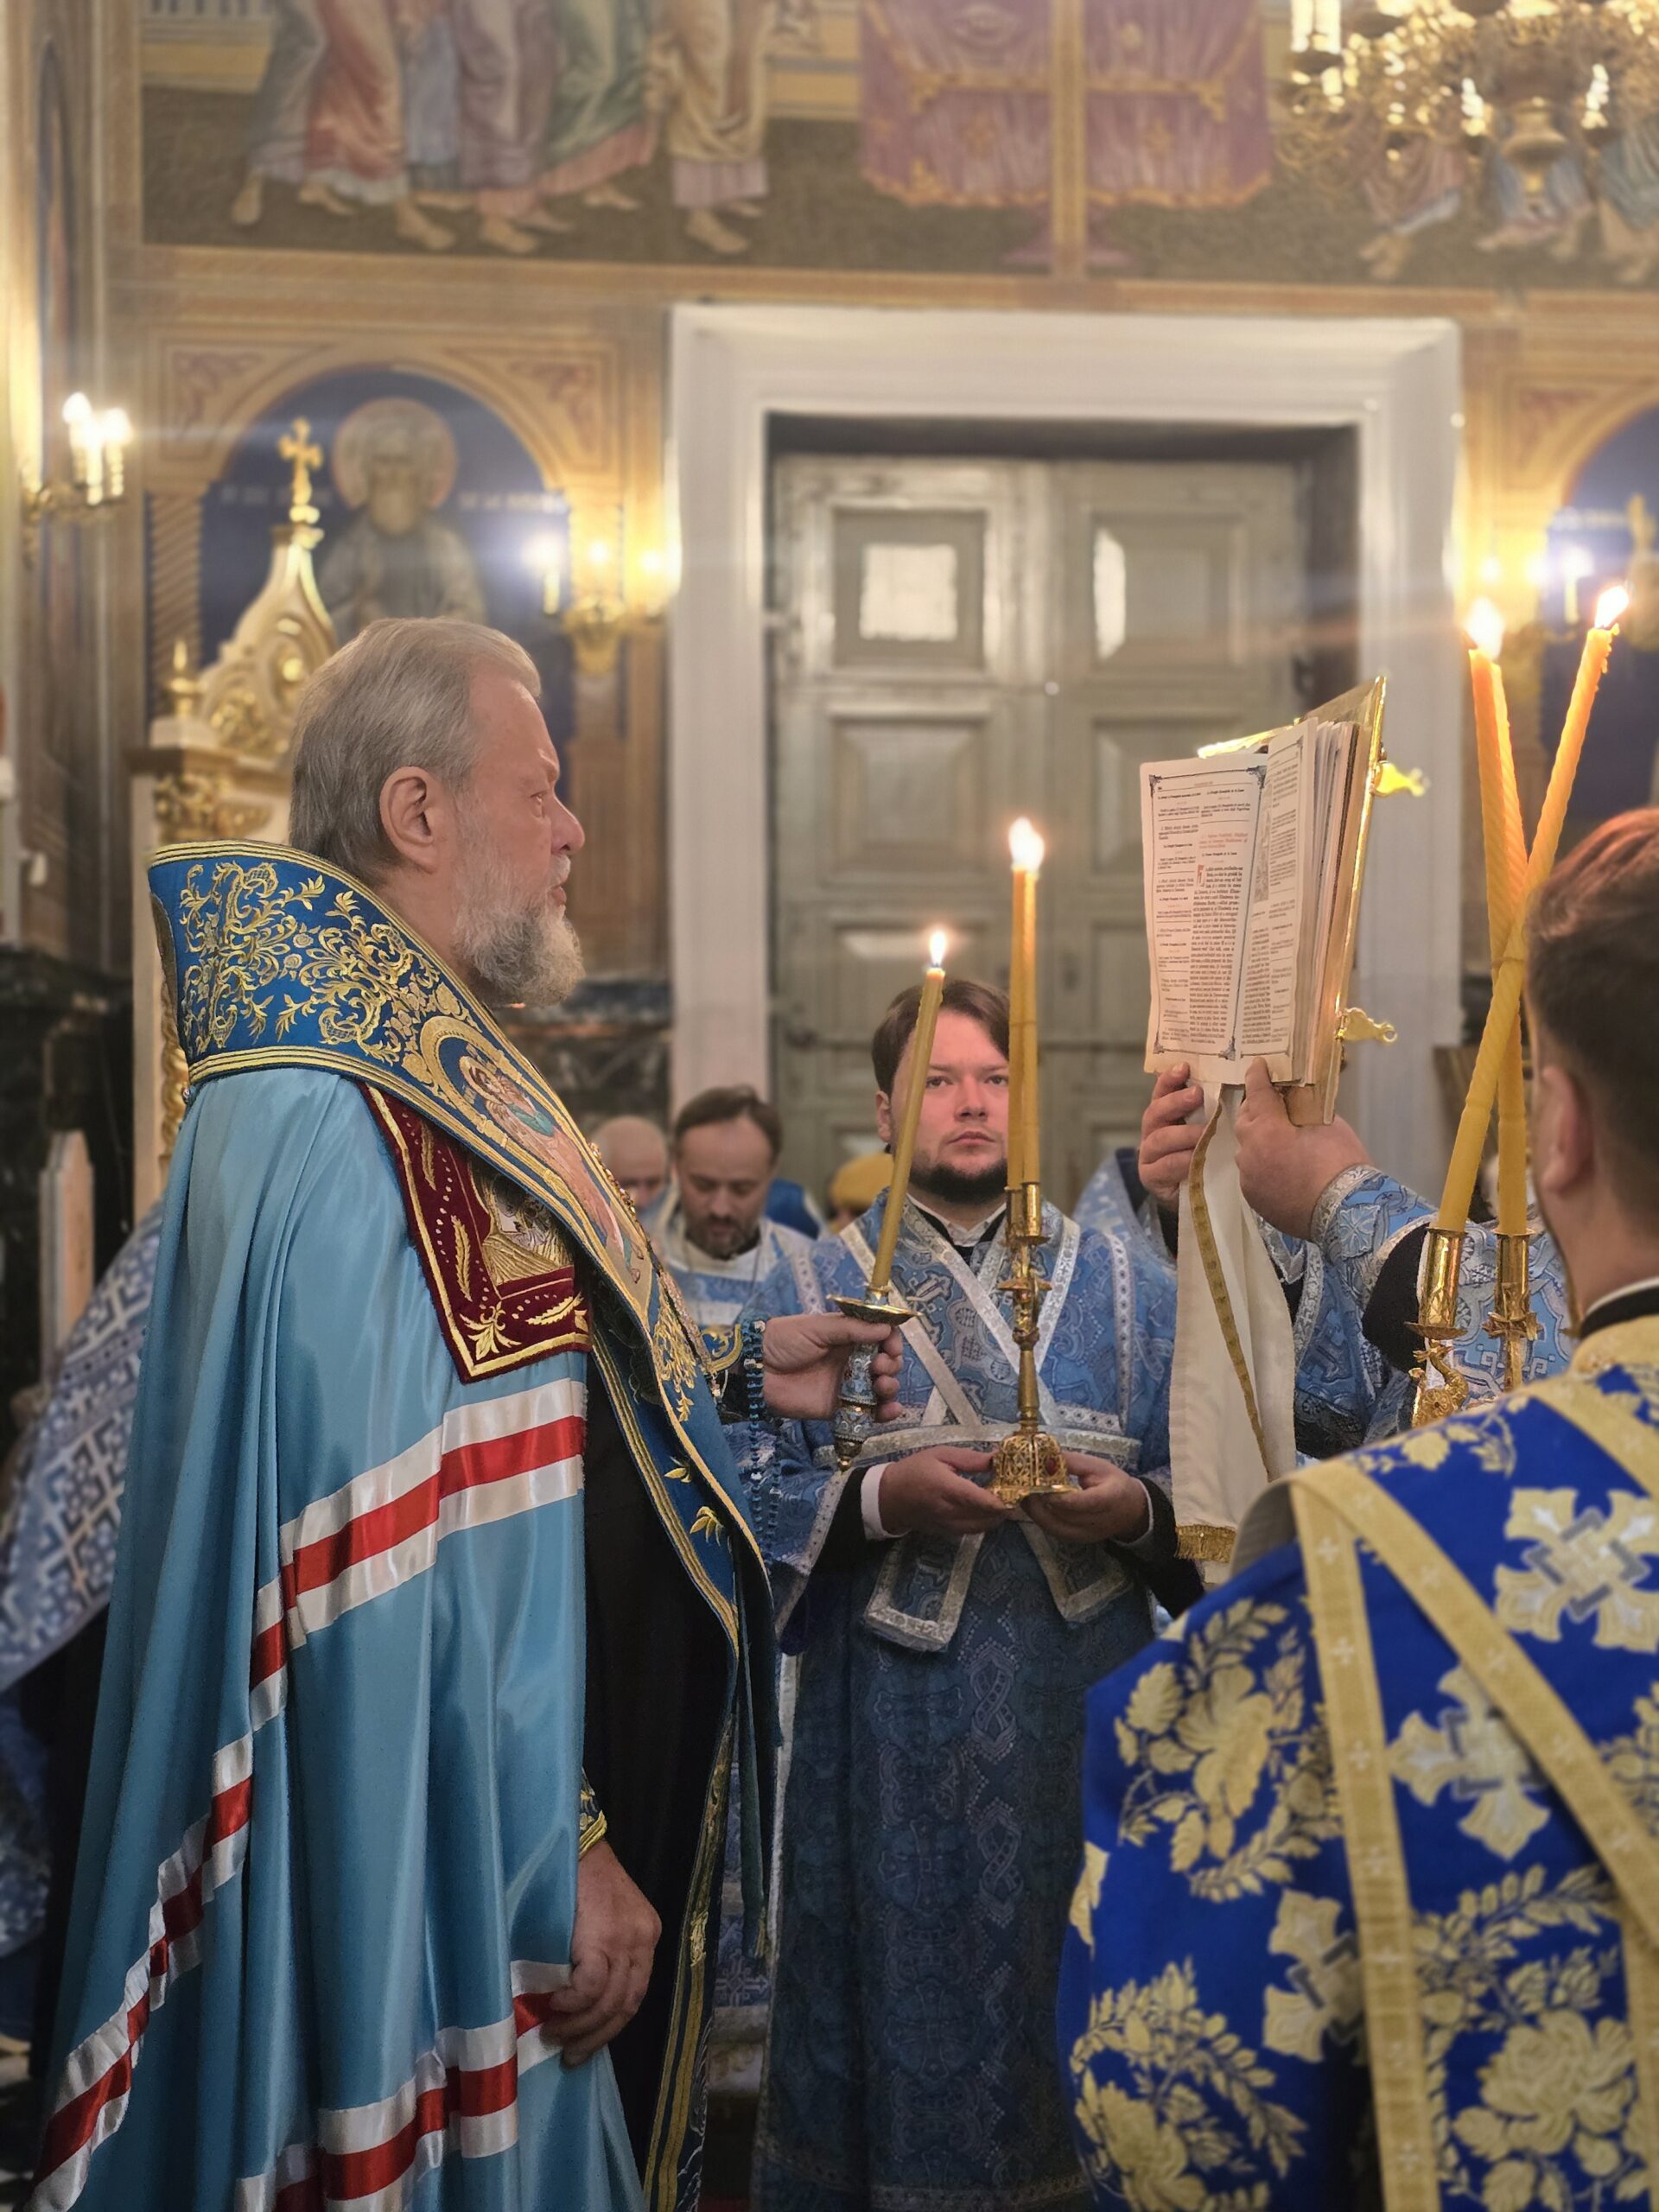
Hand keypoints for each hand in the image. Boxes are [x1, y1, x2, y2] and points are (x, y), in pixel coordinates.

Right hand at [541, 1840, 659, 2065]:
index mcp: (647, 1935)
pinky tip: (554, 2008)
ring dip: (580, 2027)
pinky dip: (572, 2004)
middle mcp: (644, 1939)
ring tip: (553, 2035)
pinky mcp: (605, 1937)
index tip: (586, 2044)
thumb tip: (580, 2004)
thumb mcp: (600, 1918)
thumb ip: (599, 1954)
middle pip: (627, 2005)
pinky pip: (591, 1987)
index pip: (635, 1994)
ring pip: (609, 2002)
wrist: (571, 1841)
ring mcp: (627, 1939)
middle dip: (597, 2036)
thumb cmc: (576, 1879)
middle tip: (570, 2054)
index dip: (610, 2026)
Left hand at [760, 1313, 903, 1421]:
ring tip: (881, 1384)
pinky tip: (891, 1410)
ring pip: (881, 1388)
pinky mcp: (839, 1408)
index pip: (881, 1338)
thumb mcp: (817, 1327)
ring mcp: (847, 1385)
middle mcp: (852, 1361)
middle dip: (891, 1364)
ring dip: (890, 1386)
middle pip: (886, 1363)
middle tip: (879, 1365)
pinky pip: (867, 1412)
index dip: (891, 1341)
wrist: (756, 1370)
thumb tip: (886, 1328)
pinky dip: (885, 1413)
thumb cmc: (783, 1340)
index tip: (891, 1345)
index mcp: (848, 1337)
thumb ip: (852, 1329)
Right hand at [877, 1447, 1012, 1536]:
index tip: (1018, 1490)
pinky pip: (974, 1530)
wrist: (888, 1498)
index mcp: (947, 1488)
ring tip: (1002, 1499)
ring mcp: (949, 1526)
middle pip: (987, 1516)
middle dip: (1005, 1506)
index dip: (1002, 1499)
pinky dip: (985, 1522)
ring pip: (984, 1526)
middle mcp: (949, 1511)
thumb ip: (970, 1459)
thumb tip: (998, 1458)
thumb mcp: (940, 1455)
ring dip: (997, 1516)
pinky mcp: (948, 1533)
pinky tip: (987, 1509)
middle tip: (1015, 1491)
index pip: (981, 1500)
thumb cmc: (914, 1470)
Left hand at [1024, 1455, 1151, 1543]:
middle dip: (1040, 1503)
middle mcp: (1098, 1522)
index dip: (1063, 1498)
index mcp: (1110, 1499)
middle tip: (1023, 1487)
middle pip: (1066, 1517)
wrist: (1131, 1510)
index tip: (1042, 1487)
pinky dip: (1040, 1518)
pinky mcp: (1077, 1540)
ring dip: (1036, 1512)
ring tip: (1022, 1494)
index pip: (1086, 1502)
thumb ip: (1072, 1463)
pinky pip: (1054, 1531)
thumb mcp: (1098, 1466)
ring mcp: (1087, 1535)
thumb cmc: (1114, 1483)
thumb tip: (1045, 1457)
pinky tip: (1031, 1505)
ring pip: (1056, 1527)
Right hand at [1139, 1065, 1203, 1205]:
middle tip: (1198, 1094)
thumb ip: (1212, 1108)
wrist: (1195, 1195)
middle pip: (1155, 1112)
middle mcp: (1152, 1132)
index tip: (1184, 1067)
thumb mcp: (1208, 1128)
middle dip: (1176, 1101)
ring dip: (1183, 1133)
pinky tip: (1196, 1159)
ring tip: (1204, 1132)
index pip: (1161, 1092)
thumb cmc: (1205, 1154)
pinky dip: (1181, 1161)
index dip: (1169, 1079)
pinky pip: (1165, 1166)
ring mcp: (1148, 1155)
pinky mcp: (1151, 1177)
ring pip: (1160, 1139)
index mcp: (1164, 1115)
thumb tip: (1243, 1080)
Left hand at [1234, 1060, 1370, 1240]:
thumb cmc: (1341, 1163)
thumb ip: (1306, 1110)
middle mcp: (1250, 1153)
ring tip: (1278, 1140)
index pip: (1257, 1092)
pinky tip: (1280, 1168)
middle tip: (1270, 1104)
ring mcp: (1249, 1178)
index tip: (1257, 1065)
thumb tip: (1298, 1104)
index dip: (1257, 1075)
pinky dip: (1262, 1166)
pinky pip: (1253, 1174)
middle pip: (1245, 1121)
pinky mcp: (1255, 1199)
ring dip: (1258, 1141)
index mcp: (1267, 1129)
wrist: (1345, 1212)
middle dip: (1255, 1109)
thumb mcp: (1329, 1125)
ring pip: (1246, 1150)